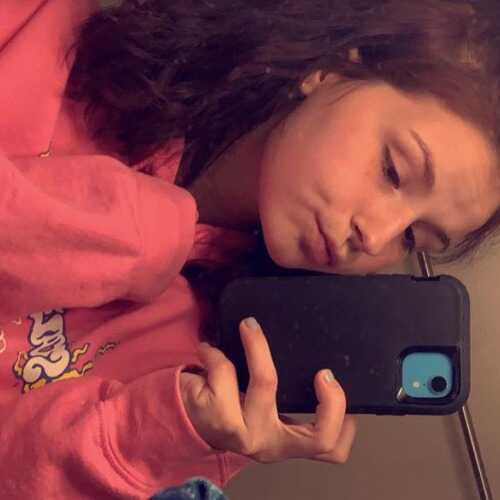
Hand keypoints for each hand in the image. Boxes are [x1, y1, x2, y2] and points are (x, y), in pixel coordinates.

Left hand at [180, 318, 355, 463]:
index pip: (330, 448)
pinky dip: (214, 353)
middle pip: (318, 437)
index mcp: (285, 441)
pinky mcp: (216, 416)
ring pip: (268, 383)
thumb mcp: (262, 405)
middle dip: (331, 401)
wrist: (180, 418)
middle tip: (324, 372)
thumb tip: (315, 355)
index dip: (341, 418)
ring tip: (248, 326)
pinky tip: (207, 350)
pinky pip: (225, 370)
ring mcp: (244, 434)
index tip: (330, 379)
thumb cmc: (229, 403)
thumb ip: (288, 396)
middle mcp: (269, 445)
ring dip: (257, 345)